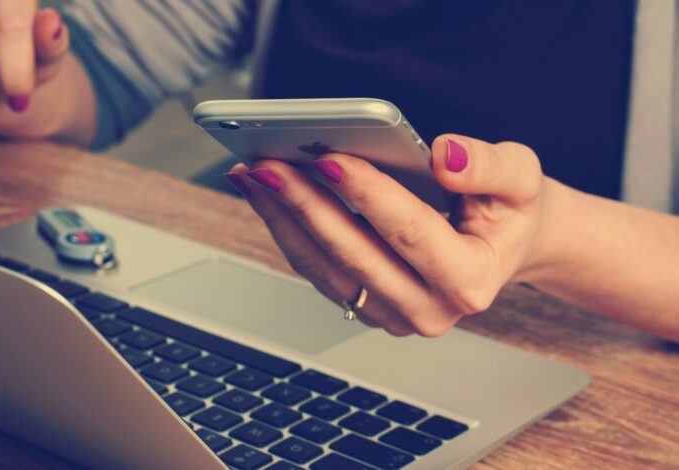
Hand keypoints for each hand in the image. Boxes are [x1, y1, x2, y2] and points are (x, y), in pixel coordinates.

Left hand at [224, 135, 550, 336]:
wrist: (503, 245)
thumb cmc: (509, 211)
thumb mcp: (522, 178)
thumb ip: (490, 166)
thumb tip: (444, 156)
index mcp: (471, 281)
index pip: (410, 233)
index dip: (368, 195)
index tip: (330, 158)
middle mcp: (429, 310)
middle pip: (354, 255)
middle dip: (307, 205)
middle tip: (268, 164)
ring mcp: (393, 315)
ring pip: (324, 268)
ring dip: (284, 219)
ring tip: (254, 174)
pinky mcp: (367, 306)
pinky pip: (317, 271)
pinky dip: (288, 230)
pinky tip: (267, 195)